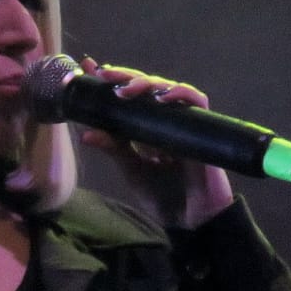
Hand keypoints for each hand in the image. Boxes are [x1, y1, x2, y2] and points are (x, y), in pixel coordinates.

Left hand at [78, 57, 233, 228]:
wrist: (190, 222)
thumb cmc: (165, 197)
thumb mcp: (132, 171)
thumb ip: (114, 150)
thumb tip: (86, 134)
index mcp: (149, 128)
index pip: (131, 97)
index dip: (114, 79)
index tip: (90, 68)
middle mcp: (167, 121)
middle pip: (150, 87)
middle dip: (126, 76)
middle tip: (104, 74)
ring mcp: (186, 124)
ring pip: (171, 88)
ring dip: (148, 83)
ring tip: (125, 90)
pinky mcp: (204, 131)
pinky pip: (198, 103)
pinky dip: (181, 95)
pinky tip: (163, 97)